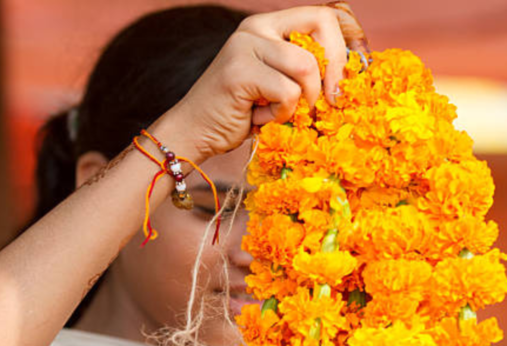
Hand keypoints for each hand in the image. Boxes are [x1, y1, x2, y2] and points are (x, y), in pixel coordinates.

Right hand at [165, 4, 368, 161]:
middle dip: (332, 72)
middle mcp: (256, 26)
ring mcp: (245, 45)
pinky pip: (287, 93)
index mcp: (268, 24)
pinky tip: (258, 119)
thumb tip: (351, 72)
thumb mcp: (277, 83)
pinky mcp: (239, 71)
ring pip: (305, 67)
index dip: (343, 47)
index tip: (344, 81)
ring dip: (301, 101)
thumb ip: (303, 69)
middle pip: (320, 31)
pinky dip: (281, 115)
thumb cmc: (240, 113)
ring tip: (278, 113)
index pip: (323, 15)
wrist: (193, 131)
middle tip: (328, 102)